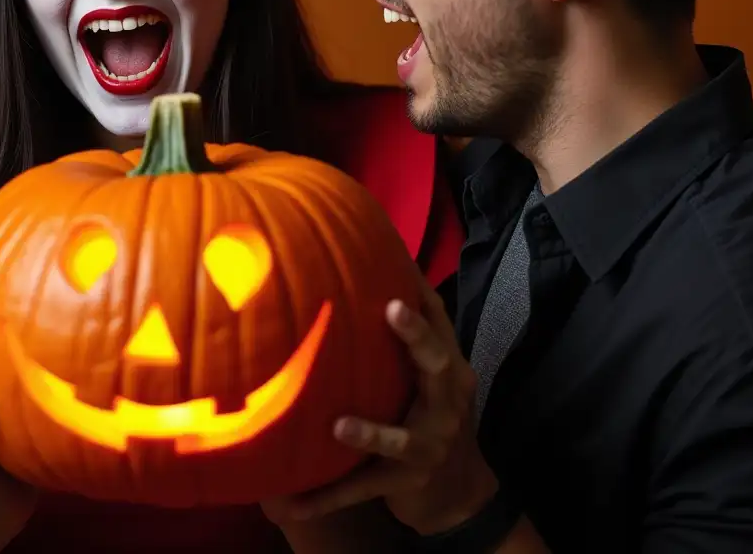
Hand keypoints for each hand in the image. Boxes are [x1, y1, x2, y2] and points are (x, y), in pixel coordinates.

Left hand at [267, 274, 498, 536]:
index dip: (419, 288)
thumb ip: (405, 342)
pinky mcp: (407, 481)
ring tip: (340, 425)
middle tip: (391, 309)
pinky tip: (293, 501)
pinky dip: (331, 493)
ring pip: (402, 439)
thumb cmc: (432, 419)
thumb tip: (358, 278)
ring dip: (371, 432)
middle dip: (416, 337)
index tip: (396, 252)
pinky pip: (365, 487)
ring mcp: (430, 445)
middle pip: (437, 365)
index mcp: (450, 370)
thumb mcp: (431, 379)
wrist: (459, 492)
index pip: (439, 321)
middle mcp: (447, 402)